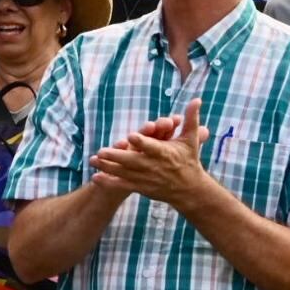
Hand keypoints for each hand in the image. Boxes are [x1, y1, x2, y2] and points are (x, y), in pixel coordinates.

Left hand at [90, 98, 210, 208]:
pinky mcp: (141, 187)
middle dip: (116, 156)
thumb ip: (190, 119)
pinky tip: (95, 177)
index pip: (151, 146)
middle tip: (101, 151)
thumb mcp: (191, 139)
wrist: (189, 189)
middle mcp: (153, 166)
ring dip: (108, 167)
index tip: (131, 135)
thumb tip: (197, 99)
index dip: (141, 141)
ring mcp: (146, 178)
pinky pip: (123, 185)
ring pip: (124, 173)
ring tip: (92, 160)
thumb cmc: (189, 160)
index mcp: (164, 153)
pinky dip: (110, 182)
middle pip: (132, 161)